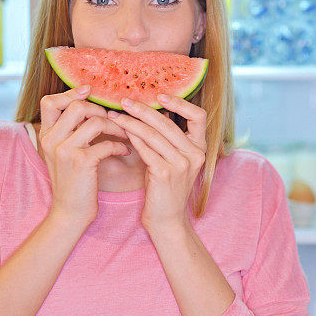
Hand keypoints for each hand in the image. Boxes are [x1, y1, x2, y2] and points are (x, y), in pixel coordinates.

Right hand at [38, 86, 129, 226]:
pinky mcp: (81, 162)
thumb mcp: (62, 153)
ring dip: (115, 127)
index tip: (90, 91)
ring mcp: (64, 150)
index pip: (50, 102)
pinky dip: (120, 146)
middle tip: (112, 121)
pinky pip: (106, 143)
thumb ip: (69, 131)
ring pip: (94, 121)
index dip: (70, 93)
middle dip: (99, 110)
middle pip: (76, 106)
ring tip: (124, 135)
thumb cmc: (73, 181)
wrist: (70, 212)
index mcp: (45, 135)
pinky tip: (125, 151)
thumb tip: (89, 107)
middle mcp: (51, 140)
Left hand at [106, 94, 206, 232]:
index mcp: (200, 148)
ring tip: (115, 115)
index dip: (180, 103)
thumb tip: (150, 112)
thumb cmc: (166, 188)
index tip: (159, 95)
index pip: (199, 116)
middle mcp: (194, 154)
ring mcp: (181, 164)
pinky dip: (132, 137)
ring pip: (153, 134)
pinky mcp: (164, 174)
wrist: (167, 220)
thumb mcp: (174, 161)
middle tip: (124, 101)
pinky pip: (145, 149)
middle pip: (168, 122)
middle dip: (143, 109)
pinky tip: (121, 132)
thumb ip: (168, 139)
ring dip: (131, 122)